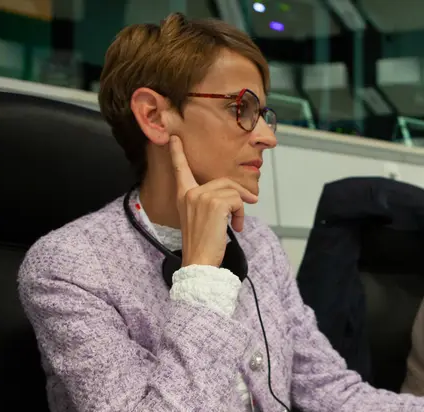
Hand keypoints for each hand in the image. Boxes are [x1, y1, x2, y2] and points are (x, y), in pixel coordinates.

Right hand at [170, 135, 257, 266]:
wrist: (199, 261)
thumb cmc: (202, 244)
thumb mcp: (201, 218)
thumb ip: (211, 203)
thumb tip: (237, 196)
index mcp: (183, 195)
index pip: (180, 170)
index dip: (178, 153)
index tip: (174, 138)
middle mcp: (190, 193)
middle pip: (224, 181)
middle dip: (239, 195)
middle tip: (249, 206)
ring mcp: (202, 197)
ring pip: (233, 192)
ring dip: (240, 209)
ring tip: (235, 224)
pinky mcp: (215, 203)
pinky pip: (237, 200)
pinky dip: (241, 214)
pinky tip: (235, 227)